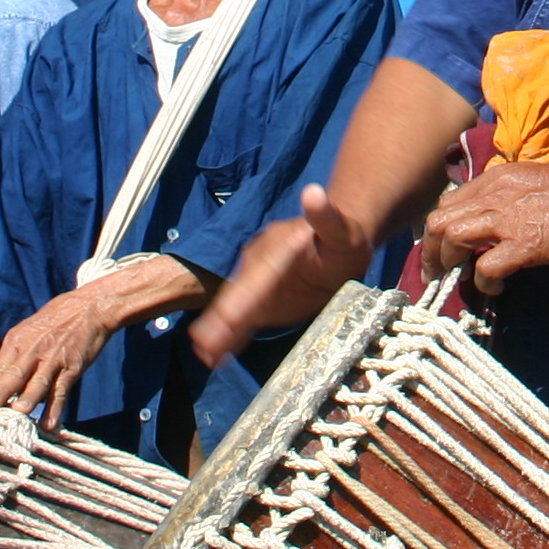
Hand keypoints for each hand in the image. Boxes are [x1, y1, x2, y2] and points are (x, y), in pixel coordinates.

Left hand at [0, 283, 128, 432]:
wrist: (90, 307)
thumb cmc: (55, 320)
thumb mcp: (27, 331)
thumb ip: (12, 356)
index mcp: (17, 341)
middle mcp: (32, 351)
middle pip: (13, 375)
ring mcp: (53, 360)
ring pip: (37, 383)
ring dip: (26, 400)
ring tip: (16, 416)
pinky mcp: (72, 368)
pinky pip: (61, 391)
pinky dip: (56, 408)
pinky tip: (49, 424)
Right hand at [193, 186, 375, 367]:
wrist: (340, 245)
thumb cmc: (344, 237)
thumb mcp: (343, 229)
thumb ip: (326, 216)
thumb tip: (313, 193)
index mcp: (278, 249)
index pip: (259, 274)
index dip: (243, 295)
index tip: (230, 316)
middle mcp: (261, 266)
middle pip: (239, 294)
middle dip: (221, 318)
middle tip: (204, 342)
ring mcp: (258, 285)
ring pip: (235, 309)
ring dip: (218, 331)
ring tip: (204, 353)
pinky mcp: (262, 303)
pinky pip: (243, 320)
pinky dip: (229, 337)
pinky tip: (214, 355)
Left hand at [427, 161, 548, 295]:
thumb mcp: (530, 182)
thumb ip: (506, 196)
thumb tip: (491, 222)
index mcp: (495, 179)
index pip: (449, 202)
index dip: (439, 229)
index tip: (442, 248)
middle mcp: (493, 195)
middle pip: (439, 221)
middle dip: (430, 249)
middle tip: (436, 272)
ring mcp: (507, 220)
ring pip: (452, 239)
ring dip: (447, 264)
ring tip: (457, 280)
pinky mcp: (524, 244)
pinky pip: (486, 267)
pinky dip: (483, 282)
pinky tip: (495, 289)